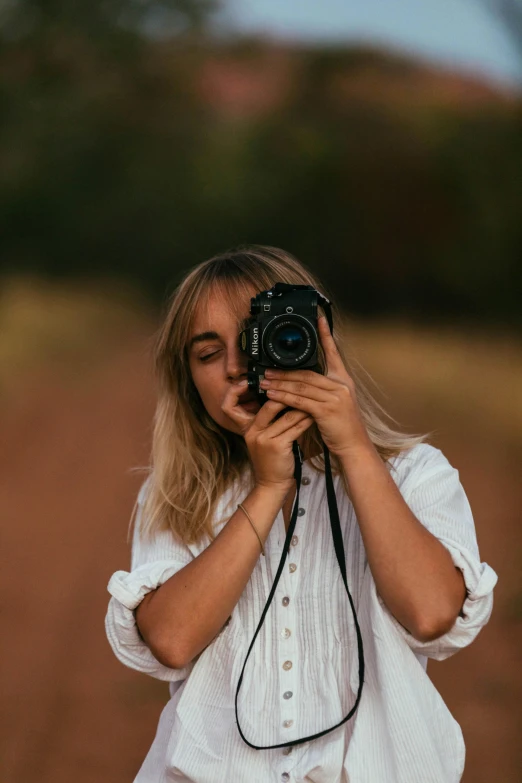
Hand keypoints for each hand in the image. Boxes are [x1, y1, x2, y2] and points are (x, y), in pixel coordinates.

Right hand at [222, 382, 313, 487]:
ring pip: (286, 415)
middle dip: (285, 394)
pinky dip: (305, 420)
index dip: (236, 391)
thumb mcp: (262, 438)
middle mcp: (252, 431)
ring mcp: (264, 439)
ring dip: (301, 407)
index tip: (254, 381)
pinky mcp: (277, 446)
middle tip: (300, 387)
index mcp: (246, 427)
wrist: (272, 484)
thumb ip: (266, 420)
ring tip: (313, 400)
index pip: (230, 405)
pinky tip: (314, 416)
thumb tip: (280, 397)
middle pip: (268, 404)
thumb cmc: (271, 459)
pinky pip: (294, 428)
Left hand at [259, 315, 372, 457]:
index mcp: (343, 380)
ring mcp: (335, 397)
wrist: (354, 447)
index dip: (325, 335)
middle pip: (307, 372)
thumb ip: (322, 390)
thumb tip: (302, 381)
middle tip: (266, 369)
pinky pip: (300, 400)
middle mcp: (341, 385)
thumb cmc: (342, 427)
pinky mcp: (327, 410)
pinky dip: (284, 397)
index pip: (333, 353)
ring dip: (279, 383)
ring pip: (301, 385)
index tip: (318, 319)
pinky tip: (272, 396)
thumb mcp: (336, 403)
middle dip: (284, 371)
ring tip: (263, 382)